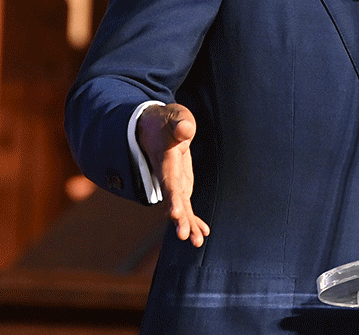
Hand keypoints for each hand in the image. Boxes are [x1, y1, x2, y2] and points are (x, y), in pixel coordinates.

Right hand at [136, 103, 209, 245]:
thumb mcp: (175, 116)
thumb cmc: (167, 120)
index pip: (168, 182)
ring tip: (197, 242)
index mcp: (165, 160)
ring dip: (188, 224)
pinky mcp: (180, 186)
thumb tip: (185, 131)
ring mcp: (173, 183)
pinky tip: (203, 233)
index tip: (174, 213)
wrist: (155, 127)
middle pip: (174, 200)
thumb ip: (180, 123)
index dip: (172, 198)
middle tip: (185, 236)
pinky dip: (193, 219)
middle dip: (180, 218)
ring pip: (181, 207)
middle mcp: (167, 176)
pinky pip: (186, 206)